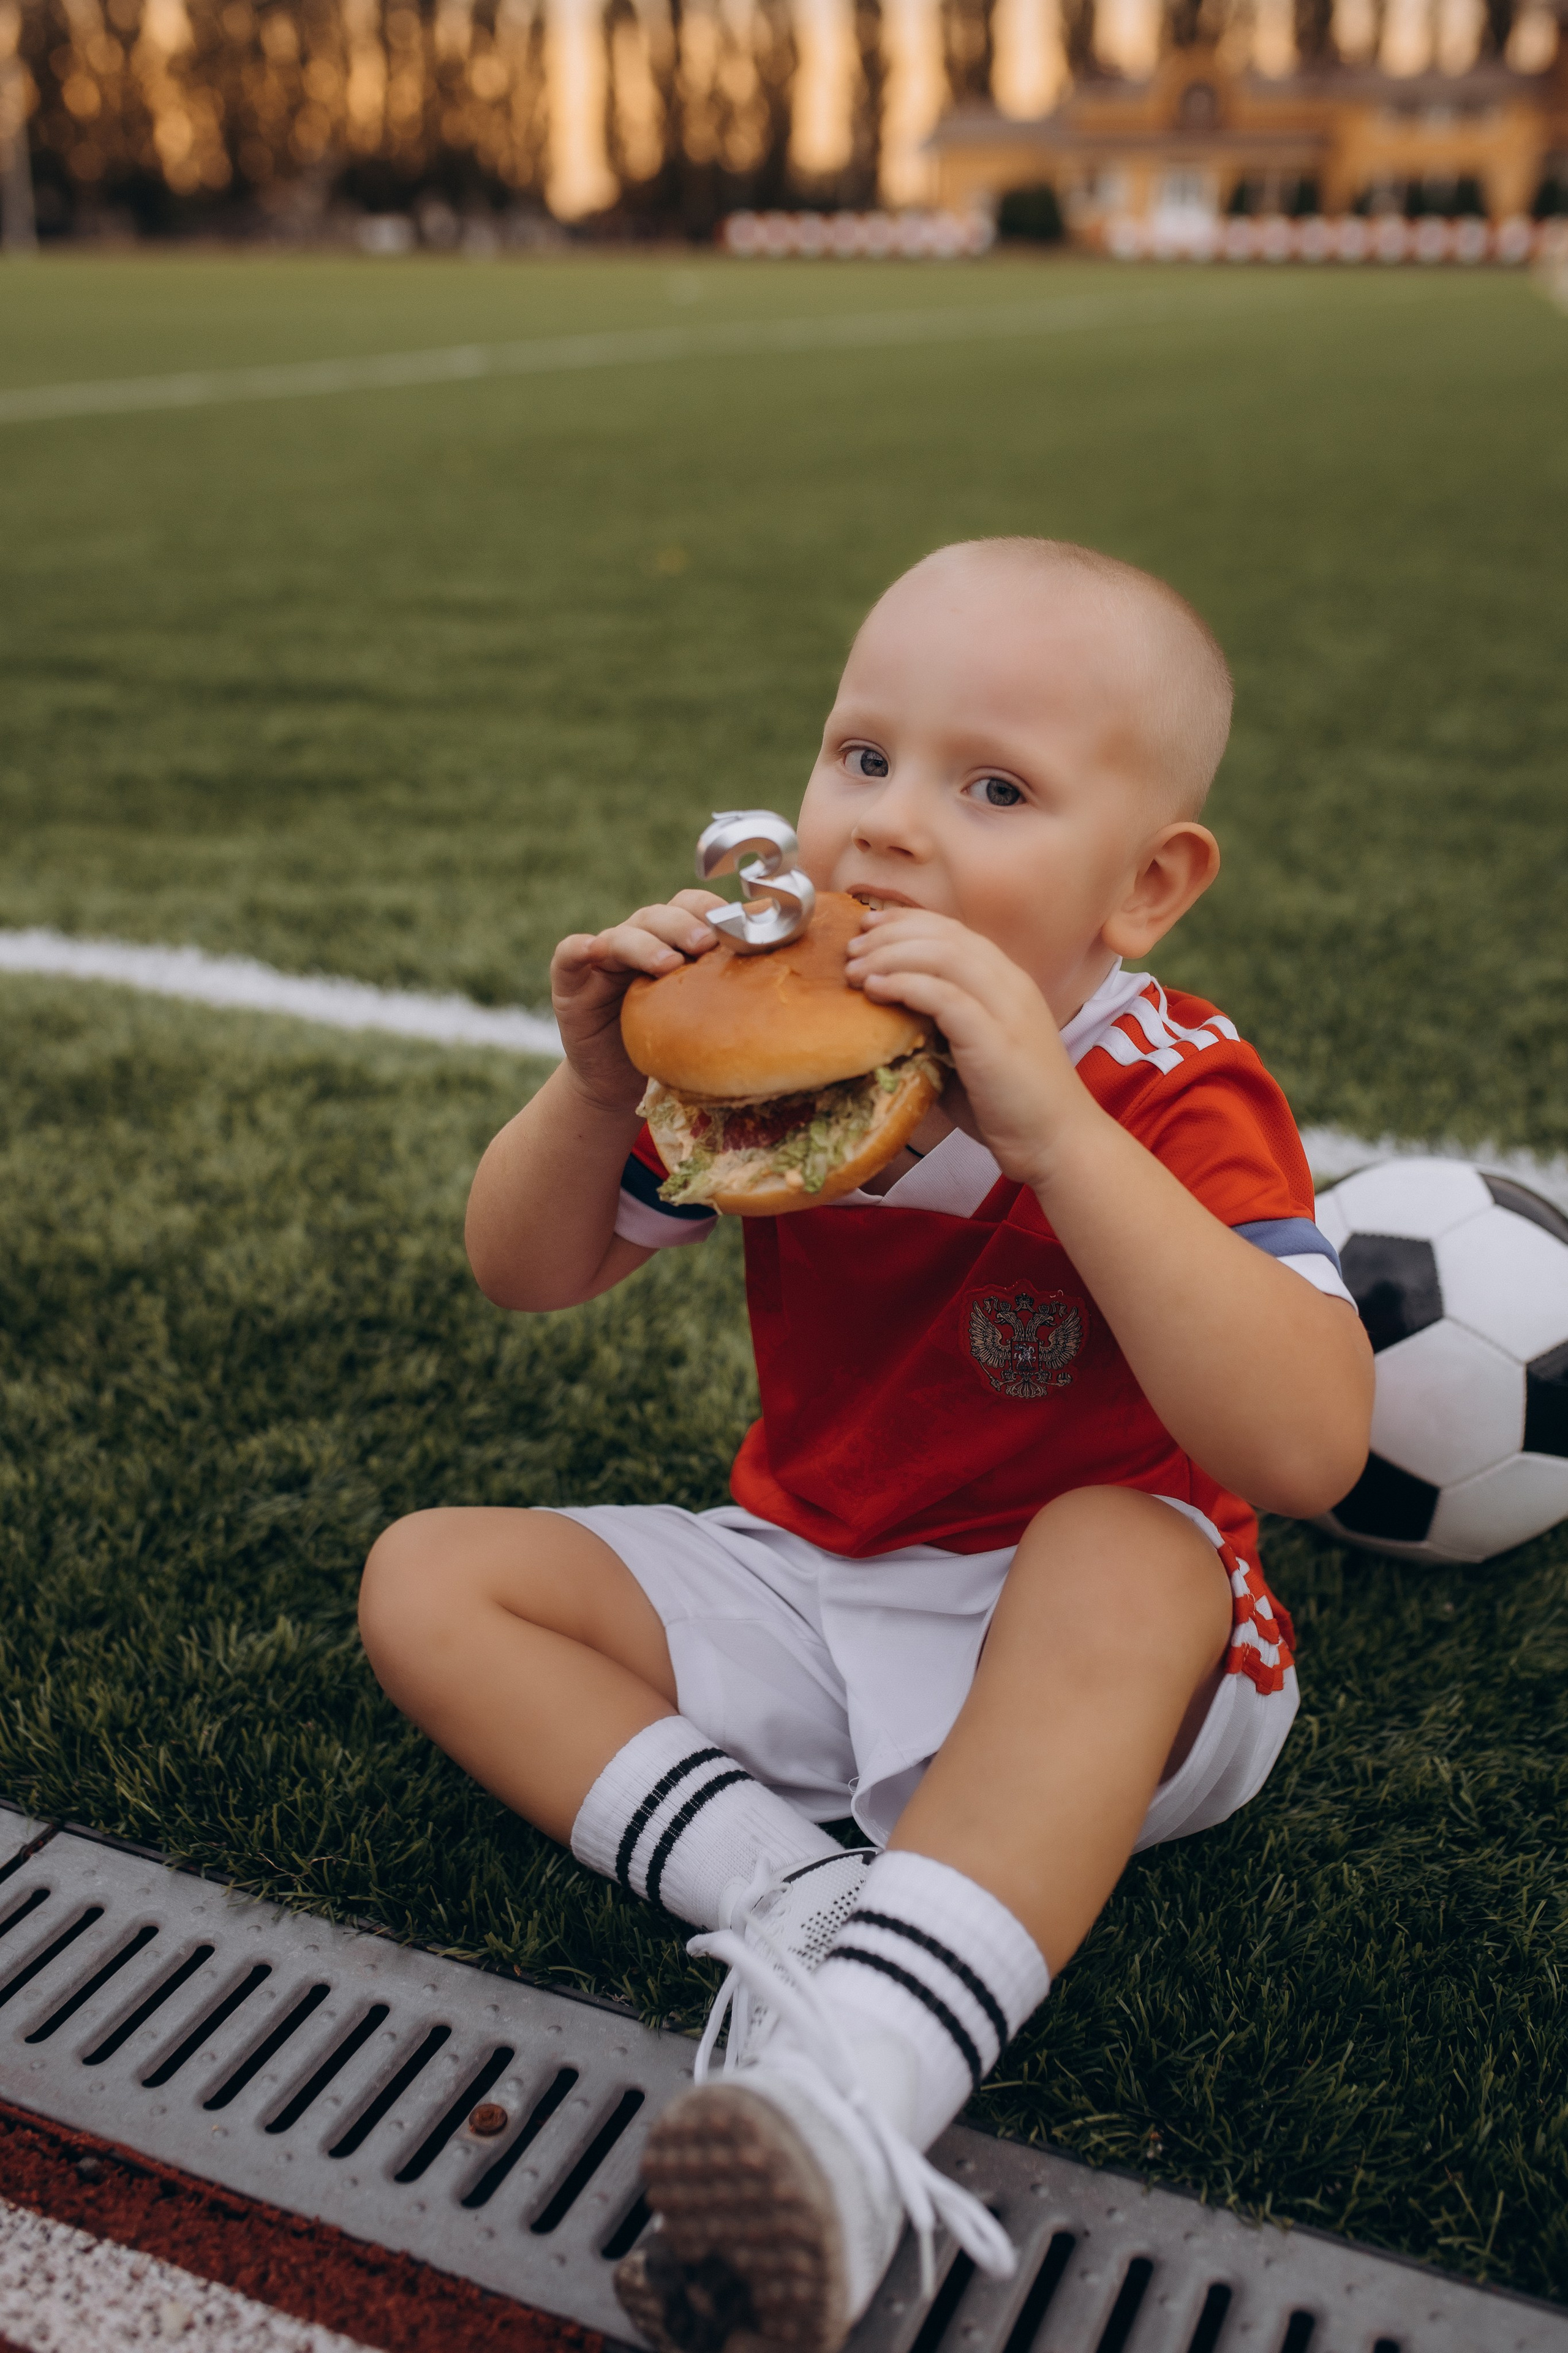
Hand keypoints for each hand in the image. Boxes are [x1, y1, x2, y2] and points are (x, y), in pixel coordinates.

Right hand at [551, 890, 725, 1114]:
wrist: (620, 1082)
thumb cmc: (671, 1047)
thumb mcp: (706, 1018)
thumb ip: (732, 993)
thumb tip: (793, 975)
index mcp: (674, 941)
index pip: (693, 909)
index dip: (713, 909)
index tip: (739, 924)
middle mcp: (640, 941)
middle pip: (659, 915)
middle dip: (684, 924)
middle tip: (706, 942)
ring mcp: (603, 958)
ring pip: (622, 934)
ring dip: (645, 944)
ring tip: (667, 965)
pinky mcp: (571, 980)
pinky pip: (570, 954)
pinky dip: (579, 948)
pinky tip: (591, 949)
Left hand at [845, 910, 1096, 1191]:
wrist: (1057, 1142)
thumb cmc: (1011, 1105)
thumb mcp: (972, 1051)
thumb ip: (940, 1026)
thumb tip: (887, 1015)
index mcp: (1008, 982)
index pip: (954, 931)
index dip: (907, 922)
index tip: (868, 926)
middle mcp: (1011, 985)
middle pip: (945, 935)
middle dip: (891, 933)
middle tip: (851, 947)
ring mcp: (1006, 1009)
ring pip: (944, 956)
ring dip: (891, 956)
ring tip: (854, 970)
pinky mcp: (995, 1039)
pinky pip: (945, 996)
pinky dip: (905, 985)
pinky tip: (876, 989)